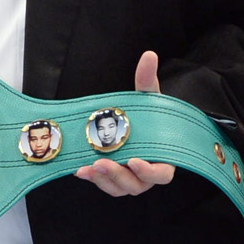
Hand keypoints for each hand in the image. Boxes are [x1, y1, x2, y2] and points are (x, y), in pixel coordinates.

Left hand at [76, 52, 178, 196]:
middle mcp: (148, 173)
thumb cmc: (147, 113)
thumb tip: (149, 56)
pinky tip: (79, 168)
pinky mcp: (114, 178)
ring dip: (103, 180)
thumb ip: (147, 78)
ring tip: (87, 167)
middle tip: (101, 163)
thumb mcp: (147, 95)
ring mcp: (131, 178)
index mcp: (164, 157)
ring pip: (119, 187)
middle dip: (117, 176)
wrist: (132, 122)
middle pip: (137, 185)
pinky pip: (105, 184)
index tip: (133, 160)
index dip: (149, 171)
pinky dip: (93, 179)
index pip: (162, 174)